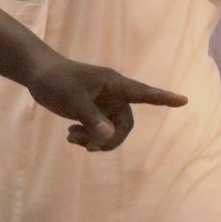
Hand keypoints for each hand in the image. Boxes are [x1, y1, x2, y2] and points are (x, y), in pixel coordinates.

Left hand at [23, 56, 186, 151]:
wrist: (37, 74)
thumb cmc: (56, 80)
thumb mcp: (73, 100)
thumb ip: (92, 118)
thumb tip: (110, 136)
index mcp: (113, 84)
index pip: (143, 93)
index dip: (164, 98)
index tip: (183, 101)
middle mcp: (113, 94)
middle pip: (125, 124)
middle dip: (110, 139)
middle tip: (89, 147)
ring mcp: (103, 103)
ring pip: (111, 130)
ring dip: (96, 140)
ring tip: (72, 139)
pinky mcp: (93, 110)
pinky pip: (99, 130)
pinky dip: (87, 137)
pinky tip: (70, 136)